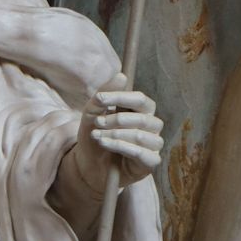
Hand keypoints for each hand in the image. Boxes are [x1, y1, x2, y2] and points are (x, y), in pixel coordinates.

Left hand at [72, 72, 163, 191]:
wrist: (88, 164)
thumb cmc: (95, 134)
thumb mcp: (93, 112)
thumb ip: (105, 94)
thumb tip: (122, 76)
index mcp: (142, 111)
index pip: (141, 100)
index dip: (121, 97)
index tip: (100, 99)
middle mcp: (151, 127)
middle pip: (143, 118)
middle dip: (116, 119)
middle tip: (97, 122)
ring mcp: (153, 145)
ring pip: (141, 136)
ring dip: (116, 134)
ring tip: (97, 136)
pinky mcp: (150, 162)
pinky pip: (141, 153)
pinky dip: (121, 146)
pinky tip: (106, 145)